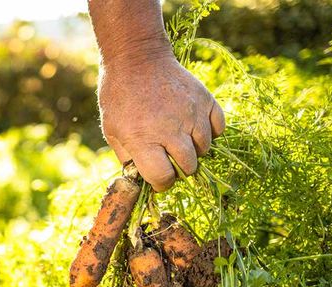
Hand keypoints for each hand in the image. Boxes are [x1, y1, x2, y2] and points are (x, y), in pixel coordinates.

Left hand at [99, 54, 225, 190]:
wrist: (137, 58)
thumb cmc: (119, 96)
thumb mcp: (112, 130)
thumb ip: (128, 158)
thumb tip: (141, 179)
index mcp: (144, 140)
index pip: (163, 177)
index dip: (161, 183)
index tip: (158, 179)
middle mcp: (171, 130)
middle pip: (189, 166)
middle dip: (179, 169)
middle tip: (170, 159)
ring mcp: (192, 114)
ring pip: (205, 149)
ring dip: (194, 150)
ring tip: (180, 140)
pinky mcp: (206, 100)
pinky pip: (219, 128)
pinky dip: (210, 132)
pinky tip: (194, 128)